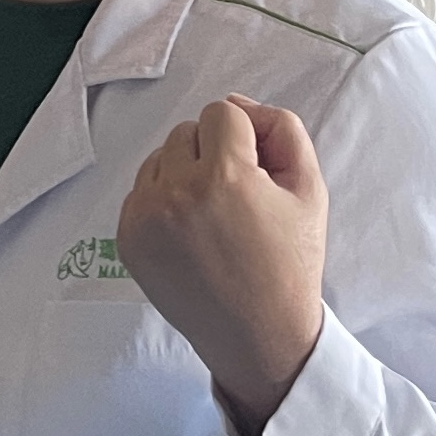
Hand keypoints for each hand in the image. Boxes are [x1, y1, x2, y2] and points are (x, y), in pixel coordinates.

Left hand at [116, 95, 328, 435]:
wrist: (256, 331)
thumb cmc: (289, 260)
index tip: (258, 171)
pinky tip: (191, 231)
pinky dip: (163, 200)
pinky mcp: (126, 237)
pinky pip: (141, 191)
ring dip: (185, 172)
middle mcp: (174, 193)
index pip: (222, 114)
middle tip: (239, 196)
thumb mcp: (309, 189)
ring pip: (159, 158)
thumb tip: (237, 103)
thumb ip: (281, 130)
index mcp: (223, 178)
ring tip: (215, 214)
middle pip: (187, 132)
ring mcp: (143, 217)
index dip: (247, 138)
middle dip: (214, 153)